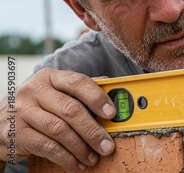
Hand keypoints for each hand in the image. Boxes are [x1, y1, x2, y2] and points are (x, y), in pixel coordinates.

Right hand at [0, 68, 115, 170]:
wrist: (0, 123)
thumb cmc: (39, 106)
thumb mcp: (56, 93)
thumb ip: (82, 91)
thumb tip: (115, 90)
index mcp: (50, 77)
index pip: (77, 82)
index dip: (97, 97)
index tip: (112, 113)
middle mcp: (34, 90)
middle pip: (70, 109)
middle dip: (93, 130)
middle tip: (107, 145)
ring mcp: (23, 111)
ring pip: (60, 130)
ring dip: (81, 147)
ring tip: (94, 157)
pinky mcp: (16, 133)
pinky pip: (47, 146)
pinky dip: (66, 157)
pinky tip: (78, 163)